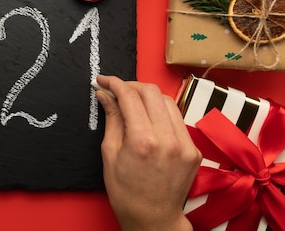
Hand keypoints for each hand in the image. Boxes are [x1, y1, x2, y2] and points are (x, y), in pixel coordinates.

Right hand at [95, 75, 201, 230]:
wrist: (152, 218)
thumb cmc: (125, 191)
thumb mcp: (109, 153)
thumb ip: (111, 118)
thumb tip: (104, 94)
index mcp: (143, 141)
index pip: (129, 96)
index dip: (114, 83)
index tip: (103, 80)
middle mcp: (168, 139)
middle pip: (151, 91)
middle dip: (130, 85)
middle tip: (116, 89)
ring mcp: (184, 144)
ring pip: (167, 100)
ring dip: (147, 95)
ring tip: (132, 101)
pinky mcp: (193, 149)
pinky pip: (177, 118)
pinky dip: (161, 112)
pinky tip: (149, 118)